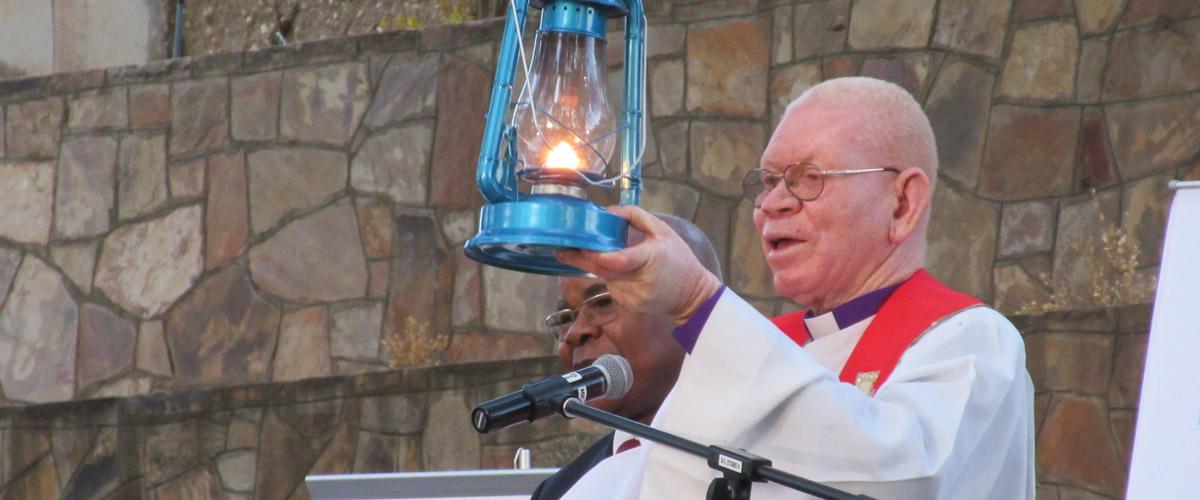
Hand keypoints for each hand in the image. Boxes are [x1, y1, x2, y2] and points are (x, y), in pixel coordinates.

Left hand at [556, 205, 722, 324]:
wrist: (692, 296)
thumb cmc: (679, 260)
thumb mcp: (663, 231)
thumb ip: (636, 216)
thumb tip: (609, 212)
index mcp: (648, 258)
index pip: (618, 260)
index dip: (596, 255)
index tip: (579, 246)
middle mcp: (638, 281)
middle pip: (602, 269)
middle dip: (580, 259)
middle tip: (562, 250)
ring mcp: (632, 296)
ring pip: (605, 277)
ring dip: (601, 266)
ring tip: (610, 255)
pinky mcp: (627, 304)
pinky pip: (612, 285)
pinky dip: (612, 276)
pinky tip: (626, 273)